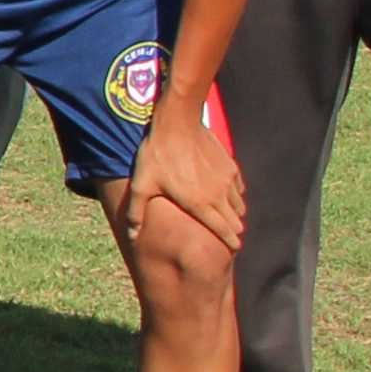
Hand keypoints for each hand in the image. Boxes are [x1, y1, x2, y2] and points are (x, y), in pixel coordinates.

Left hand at [131, 107, 243, 252]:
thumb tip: (131, 236)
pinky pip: (239, 188)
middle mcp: (219, 195)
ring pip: (239, 205)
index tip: (233, 249)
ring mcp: (227, 180)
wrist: (178, 122)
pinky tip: (226, 195)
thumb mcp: (142, 185)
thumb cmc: (157, 155)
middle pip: (235, 221)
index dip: (230, 241)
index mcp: (200, 204)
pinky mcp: (230, 165)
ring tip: (226, 219)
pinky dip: (235, 195)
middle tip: (230, 238)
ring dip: (234, 214)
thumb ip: (136, 213)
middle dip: (234, 231)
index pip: (223, 230)